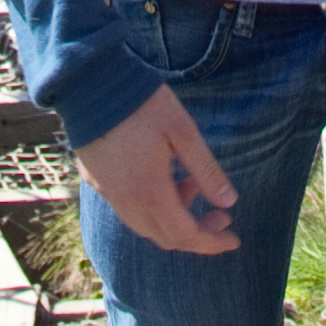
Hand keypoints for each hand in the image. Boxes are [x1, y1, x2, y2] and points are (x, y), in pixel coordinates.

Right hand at [75, 88, 239, 256]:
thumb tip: (229, 202)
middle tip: (221, 215)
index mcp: (150, 193)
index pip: (185, 236)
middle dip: (197, 233)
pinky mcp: (96, 180)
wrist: (90, 83)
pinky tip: (164, 178)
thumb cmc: (142, 104)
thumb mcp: (183, 132)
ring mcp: (108, 193)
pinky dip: (152, 206)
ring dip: (174, 217)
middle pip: (166, 237)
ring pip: (146, 225)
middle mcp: (126, 201)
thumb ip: (206, 171)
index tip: (234, 240)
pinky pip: (128, 209)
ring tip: (191, 183)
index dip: (212, 242)